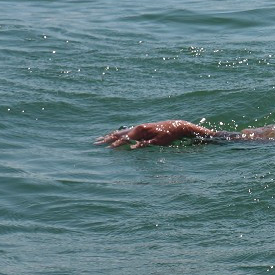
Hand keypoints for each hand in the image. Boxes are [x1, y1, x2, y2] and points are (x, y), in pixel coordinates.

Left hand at [95, 120, 213, 148]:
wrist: (178, 127)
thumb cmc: (162, 131)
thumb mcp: (149, 134)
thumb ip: (139, 138)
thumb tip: (128, 143)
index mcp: (137, 129)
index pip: (119, 133)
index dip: (108, 137)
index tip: (97, 141)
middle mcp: (140, 130)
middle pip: (122, 135)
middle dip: (108, 140)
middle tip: (96, 144)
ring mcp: (147, 135)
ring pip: (131, 138)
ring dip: (120, 142)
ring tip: (110, 147)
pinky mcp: (156, 140)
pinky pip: (146, 143)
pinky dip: (139, 145)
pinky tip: (132, 148)